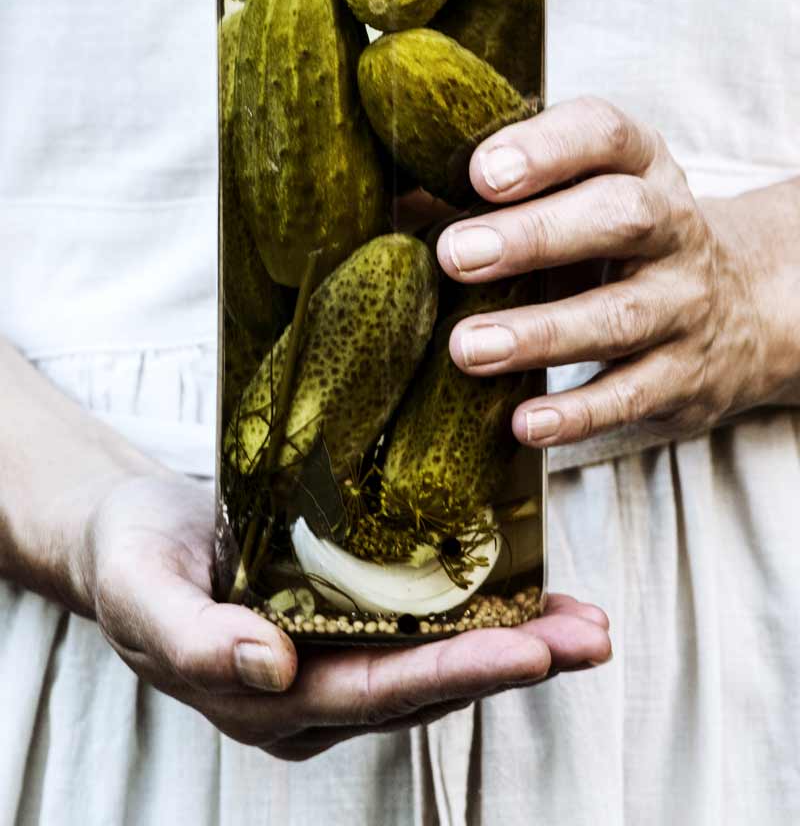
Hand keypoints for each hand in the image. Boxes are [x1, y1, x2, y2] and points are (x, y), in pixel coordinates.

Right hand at [85, 473, 610, 760]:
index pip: (377, 692)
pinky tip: (531, 589)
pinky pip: (421, 626)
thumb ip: (196, 639)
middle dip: (515, 662)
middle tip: (590, 637)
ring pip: (436, 660)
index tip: (530, 651)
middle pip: (426, 684)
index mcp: (263, 699)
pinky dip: (482, 611)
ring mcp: (331, 663)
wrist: (126, 537)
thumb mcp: (140, 591)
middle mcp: (310, 694)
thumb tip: (272, 667)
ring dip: (516, 642)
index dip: (457, 673)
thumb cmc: (128, 558)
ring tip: (587, 621)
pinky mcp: (343, 624)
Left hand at [437, 95, 769, 446]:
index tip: (481, 172)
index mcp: (639, 164)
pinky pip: (633, 395)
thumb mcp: (583, 192)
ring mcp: (684, 303)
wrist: (740, 305)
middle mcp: (672, 226)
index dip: (545, 148)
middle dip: (534, 236)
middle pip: (619, 219)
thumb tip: (392, 205)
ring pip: (620, 316)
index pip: (605, 134)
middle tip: (456, 254)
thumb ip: (501, 191)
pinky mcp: (685, 376)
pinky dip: (579, 413)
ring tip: (467, 347)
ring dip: (540, 333)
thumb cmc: (619, 238)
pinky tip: (525, 421)